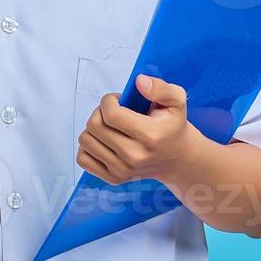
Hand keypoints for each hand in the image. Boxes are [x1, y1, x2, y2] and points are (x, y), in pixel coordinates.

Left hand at [76, 74, 199, 185]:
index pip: (111, 114)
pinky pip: (83, 158)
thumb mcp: (177, 101)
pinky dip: (88, 146)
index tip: (117, 100)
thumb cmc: (172, 126)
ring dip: (93, 128)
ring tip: (110, 126)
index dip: (108, 101)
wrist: (177, 158)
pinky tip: (103, 140)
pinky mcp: (113, 178)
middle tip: (113, 112)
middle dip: (100, 112)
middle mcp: (135, 156)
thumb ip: (160, 88)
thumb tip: (139, 81)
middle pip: (94, 126)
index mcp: (150, 136)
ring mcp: (122, 170)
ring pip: (85, 140)